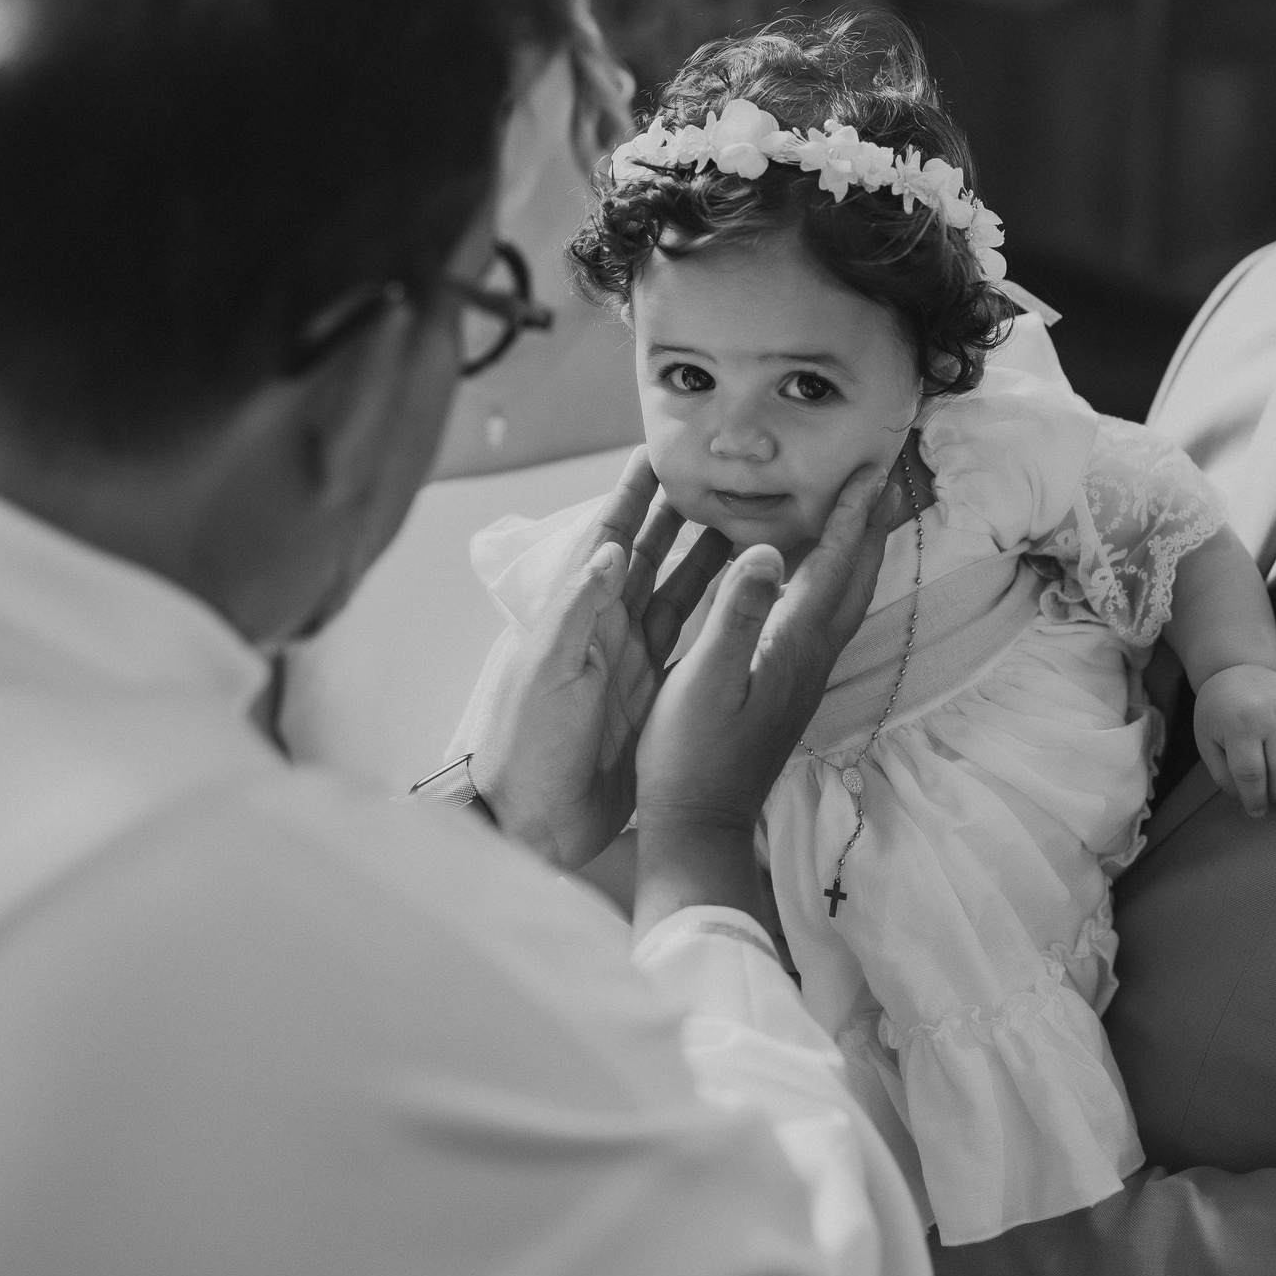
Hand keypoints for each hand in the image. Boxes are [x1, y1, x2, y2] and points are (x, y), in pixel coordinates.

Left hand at [469, 450, 731, 869]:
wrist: (535, 823)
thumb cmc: (527, 744)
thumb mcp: (547, 670)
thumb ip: (579, 608)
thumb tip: (611, 545)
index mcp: (578, 616)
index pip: (607, 539)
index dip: (630, 495)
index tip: (658, 452)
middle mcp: (609, 631)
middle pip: (649, 558)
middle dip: (680, 514)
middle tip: (721, 477)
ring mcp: (635, 663)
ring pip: (679, 595)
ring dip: (708, 558)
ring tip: (748, 522)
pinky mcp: (657, 697)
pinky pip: (693, 644)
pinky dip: (719, 616)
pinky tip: (748, 596)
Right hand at [633, 462, 896, 934]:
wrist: (699, 823)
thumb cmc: (689, 754)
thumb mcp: (704, 678)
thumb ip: (737, 613)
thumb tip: (770, 552)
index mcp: (794, 645)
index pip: (835, 566)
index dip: (854, 514)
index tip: (873, 468)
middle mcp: (811, 656)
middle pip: (855, 578)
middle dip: (870, 524)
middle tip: (880, 477)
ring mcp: (803, 674)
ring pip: (844, 599)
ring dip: (856, 552)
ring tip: (857, 512)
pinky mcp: (788, 685)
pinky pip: (822, 616)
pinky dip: (828, 581)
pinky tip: (809, 575)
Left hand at [1190, 663, 1275, 817]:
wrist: (1240, 669)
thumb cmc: (1219, 711)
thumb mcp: (1207, 741)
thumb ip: (1223, 774)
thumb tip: (1248, 801)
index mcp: (1240, 725)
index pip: (1252, 776)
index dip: (1255, 799)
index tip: (1255, 811)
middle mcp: (1273, 716)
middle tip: (1269, 796)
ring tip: (1275, 769)